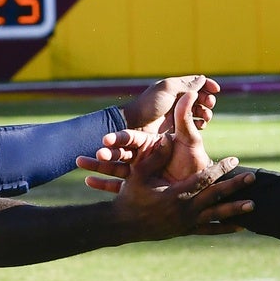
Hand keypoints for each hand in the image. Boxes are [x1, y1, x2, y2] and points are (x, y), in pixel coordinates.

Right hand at [78, 92, 212, 189]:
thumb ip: (185, 117)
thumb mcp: (189, 140)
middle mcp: (141, 157)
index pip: (131, 139)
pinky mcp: (136, 188)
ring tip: (80, 163)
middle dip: (105, 153)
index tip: (106, 140)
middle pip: (119, 153)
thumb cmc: (195, 162)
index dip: (118, 139)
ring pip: (114, 168)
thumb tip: (190, 92)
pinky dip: (103, 184)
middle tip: (94, 155)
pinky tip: (88, 182)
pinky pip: (118, 187)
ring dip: (97, 166)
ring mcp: (137, 173)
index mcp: (150, 143)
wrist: (199, 186)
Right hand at [110, 133, 254, 237]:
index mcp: (176, 194)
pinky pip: (209, 230)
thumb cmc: (130, 197)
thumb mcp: (139, 174)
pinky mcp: (186, 231)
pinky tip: (240, 227)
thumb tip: (169, 138)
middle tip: (252, 178)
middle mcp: (185, 210)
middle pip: (216, 197)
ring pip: (216, 216)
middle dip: (235, 187)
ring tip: (253, 205)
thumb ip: (155, 157)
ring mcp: (186, 223)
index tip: (234, 160)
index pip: (204, 179)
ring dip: (235, 210)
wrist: (123, 225)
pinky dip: (225, 228)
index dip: (220, 169)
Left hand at [120, 75, 218, 133]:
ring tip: (205, 117)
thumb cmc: (148, 105)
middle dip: (207, 100)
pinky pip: (193, 124)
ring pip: (199, 111)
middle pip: (200, 97)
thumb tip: (202, 78)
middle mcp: (178, 100)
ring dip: (205, 112)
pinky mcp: (177, 128)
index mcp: (175, 88)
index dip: (208, 85)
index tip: (216, 90)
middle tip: (209, 104)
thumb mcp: (167, 89)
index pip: (196, 83)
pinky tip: (200, 126)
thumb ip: (186, 84)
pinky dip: (199, 124)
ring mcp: (178, 114)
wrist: (135, 125)